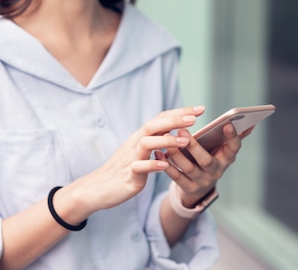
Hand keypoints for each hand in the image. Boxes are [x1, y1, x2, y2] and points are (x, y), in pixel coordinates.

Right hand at [76, 106, 205, 212]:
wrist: (98, 187)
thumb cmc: (123, 170)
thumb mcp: (140, 153)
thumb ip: (156, 143)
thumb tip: (176, 134)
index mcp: (140, 137)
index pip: (160, 119)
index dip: (179, 112)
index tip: (199, 109)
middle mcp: (135, 143)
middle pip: (154, 125)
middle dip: (175, 120)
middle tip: (195, 118)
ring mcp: (131, 158)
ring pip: (147, 142)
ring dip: (166, 141)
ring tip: (185, 142)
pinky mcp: (129, 174)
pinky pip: (140, 167)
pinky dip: (152, 164)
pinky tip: (165, 165)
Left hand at [156, 123, 254, 207]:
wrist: (200, 184)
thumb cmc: (211, 157)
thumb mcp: (223, 149)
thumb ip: (234, 136)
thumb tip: (251, 122)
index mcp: (227, 159)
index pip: (233, 148)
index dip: (232, 137)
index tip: (227, 123)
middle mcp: (216, 172)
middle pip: (206, 160)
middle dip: (194, 146)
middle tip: (181, 130)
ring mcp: (202, 182)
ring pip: (189, 169)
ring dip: (177, 154)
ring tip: (166, 139)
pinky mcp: (189, 188)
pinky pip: (176, 178)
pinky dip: (167, 166)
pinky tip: (159, 153)